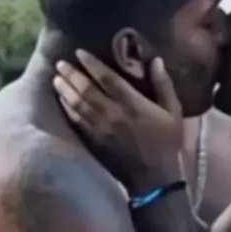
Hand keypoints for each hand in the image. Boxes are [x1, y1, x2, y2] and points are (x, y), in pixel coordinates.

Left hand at [53, 50, 182, 192]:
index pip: (107, 78)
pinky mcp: (95, 142)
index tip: (79, 52)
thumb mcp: (173, 112)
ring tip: (56, 79)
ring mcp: (101, 129)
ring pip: (77, 105)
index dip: (91, 64)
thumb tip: (155, 60)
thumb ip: (164, 84)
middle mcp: (113, 113)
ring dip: (65, 90)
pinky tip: (62, 101)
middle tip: (60, 63)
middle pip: (86, 89)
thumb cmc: (167, 143)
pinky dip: (67, 110)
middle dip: (71, 74)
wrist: (154, 178)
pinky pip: (76, 122)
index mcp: (132, 103)